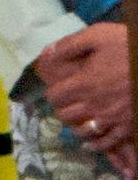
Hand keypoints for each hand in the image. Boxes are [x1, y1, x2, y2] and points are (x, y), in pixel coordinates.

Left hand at [35, 26, 132, 157]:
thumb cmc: (130, 46)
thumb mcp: (98, 36)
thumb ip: (70, 45)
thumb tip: (48, 51)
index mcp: (84, 83)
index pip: (54, 96)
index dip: (53, 92)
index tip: (59, 89)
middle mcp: (94, 104)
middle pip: (65, 116)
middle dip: (63, 109)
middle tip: (68, 104)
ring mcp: (112, 118)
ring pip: (83, 132)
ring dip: (77, 126)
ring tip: (80, 119)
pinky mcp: (128, 126)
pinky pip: (108, 142)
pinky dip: (97, 144)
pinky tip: (93, 141)